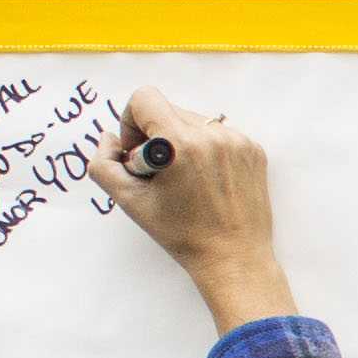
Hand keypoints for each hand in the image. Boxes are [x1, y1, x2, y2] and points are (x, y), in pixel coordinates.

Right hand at [87, 88, 293, 332]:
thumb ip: (103, 163)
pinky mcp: (254, 150)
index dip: (131, 122)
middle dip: (155, 136)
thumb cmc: (180, 234)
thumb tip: (109, 137)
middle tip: (159, 174)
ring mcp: (238, 141)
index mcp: (181, 143)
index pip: (144, 98)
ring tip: (185, 180)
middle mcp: (213, 135)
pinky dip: (206, 151)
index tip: (136, 152)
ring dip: (181, 142)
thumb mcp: (129, 201)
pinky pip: (219, 134)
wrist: (234, 258)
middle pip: (168, 110)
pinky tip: (207, 182)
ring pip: (194, 121)